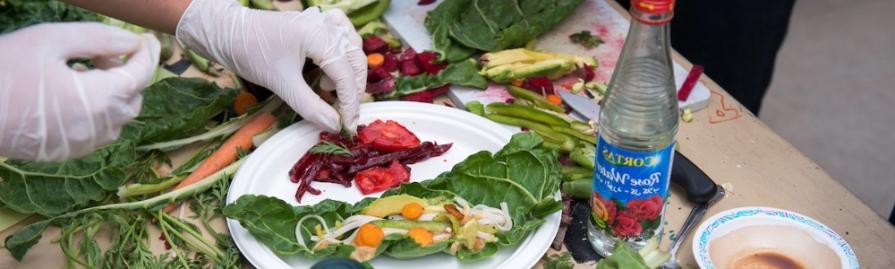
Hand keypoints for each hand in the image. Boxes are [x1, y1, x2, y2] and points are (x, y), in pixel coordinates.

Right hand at [0, 22, 159, 160]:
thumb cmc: (4, 70)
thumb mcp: (51, 40)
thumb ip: (98, 38)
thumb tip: (131, 41)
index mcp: (101, 98)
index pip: (141, 75)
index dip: (148, 55)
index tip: (147, 41)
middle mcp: (99, 126)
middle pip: (134, 98)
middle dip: (129, 73)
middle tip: (104, 53)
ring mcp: (83, 144)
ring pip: (118, 117)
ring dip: (114, 92)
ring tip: (85, 70)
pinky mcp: (67, 152)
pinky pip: (98, 131)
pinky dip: (99, 111)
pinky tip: (73, 93)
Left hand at [176, 0, 365, 132]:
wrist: (227, 32)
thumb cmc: (250, 53)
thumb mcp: (281, 84)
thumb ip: (310, 107)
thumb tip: (334, 126)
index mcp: (318, 35)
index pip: (346, 74)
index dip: (350, 103)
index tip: (348, 126)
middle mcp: (326, 24)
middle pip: (356, 60)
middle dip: (354, 90)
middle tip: (346, 116)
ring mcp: (323, 20)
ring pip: (353, 48)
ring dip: (349, 73)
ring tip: (328, 90)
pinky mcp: (317, 23)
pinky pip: (343, 39)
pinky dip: (342, 58)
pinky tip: (328, 72)